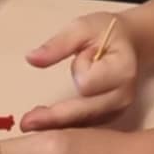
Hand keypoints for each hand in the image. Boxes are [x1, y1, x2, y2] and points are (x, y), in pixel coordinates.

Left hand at [20, 13, 137, 130]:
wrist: (128, 42)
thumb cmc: (107, 32)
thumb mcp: (82, 27)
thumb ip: (58, 44)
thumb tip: (31, 59)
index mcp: (122, 70)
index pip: (88, 82)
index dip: (79, 70)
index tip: (81, 55)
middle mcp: (123, 95)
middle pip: (85, 111)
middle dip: (56, 117)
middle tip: (26, 122)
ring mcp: (118, 110)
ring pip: (85, 124)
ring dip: (59, 125)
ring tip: (31, 123)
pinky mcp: (110, 117)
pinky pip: (87, 126)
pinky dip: (68, 126)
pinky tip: (48, 125)